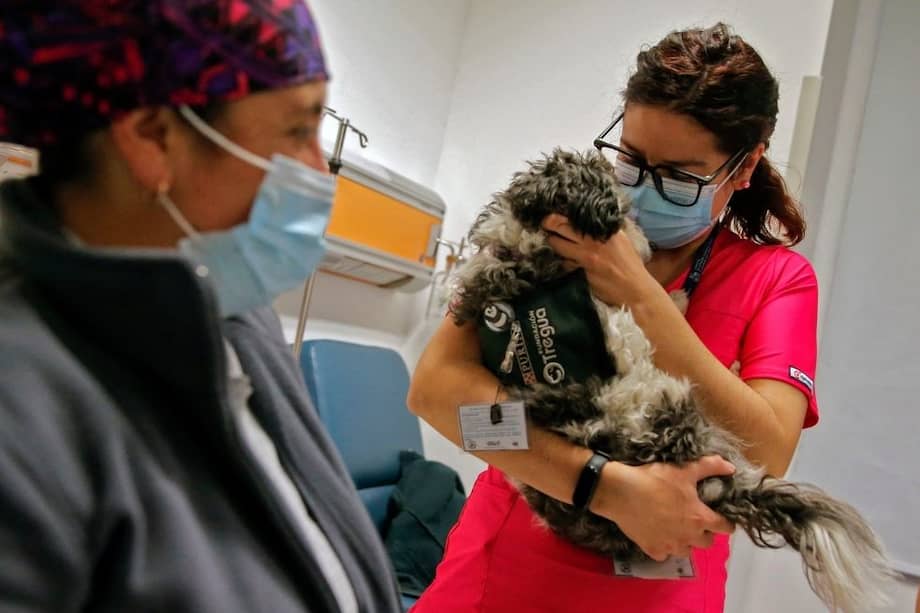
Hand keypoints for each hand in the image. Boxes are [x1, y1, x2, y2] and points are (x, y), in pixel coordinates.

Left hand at [541, 214, 657, 306]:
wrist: (635, 289)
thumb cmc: (630, 265)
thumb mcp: (622, 241)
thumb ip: (607, 231)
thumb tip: (594, 223)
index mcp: (606, 230)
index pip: (579, 217)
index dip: (562, 215)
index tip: (554, 214)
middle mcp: (593, 240)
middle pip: (562, 227)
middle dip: (549, 224)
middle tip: (544, 223)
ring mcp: (586, 255)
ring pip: (559, 245)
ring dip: (553, 242)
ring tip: (553, 241)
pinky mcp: (581, 270)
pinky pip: (566, 263)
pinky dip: (564, 261)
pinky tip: (564, 260)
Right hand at [592, 456, 735, 560]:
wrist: (620, 492)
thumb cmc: (654, 479)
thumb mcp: (684, 469)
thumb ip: (710, 466)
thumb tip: (731, 467)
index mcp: (699, 517)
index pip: (724, 527)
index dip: (725, 522)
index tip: (720, 517)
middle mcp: (688, 537)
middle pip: (707, 543)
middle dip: (705, 533)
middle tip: (695, 520)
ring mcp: (670, 546)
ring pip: (686, 551)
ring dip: (685, 542)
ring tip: (677, 529)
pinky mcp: (652, 550)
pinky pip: (665, 555)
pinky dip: (664, 547)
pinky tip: (659, 535)